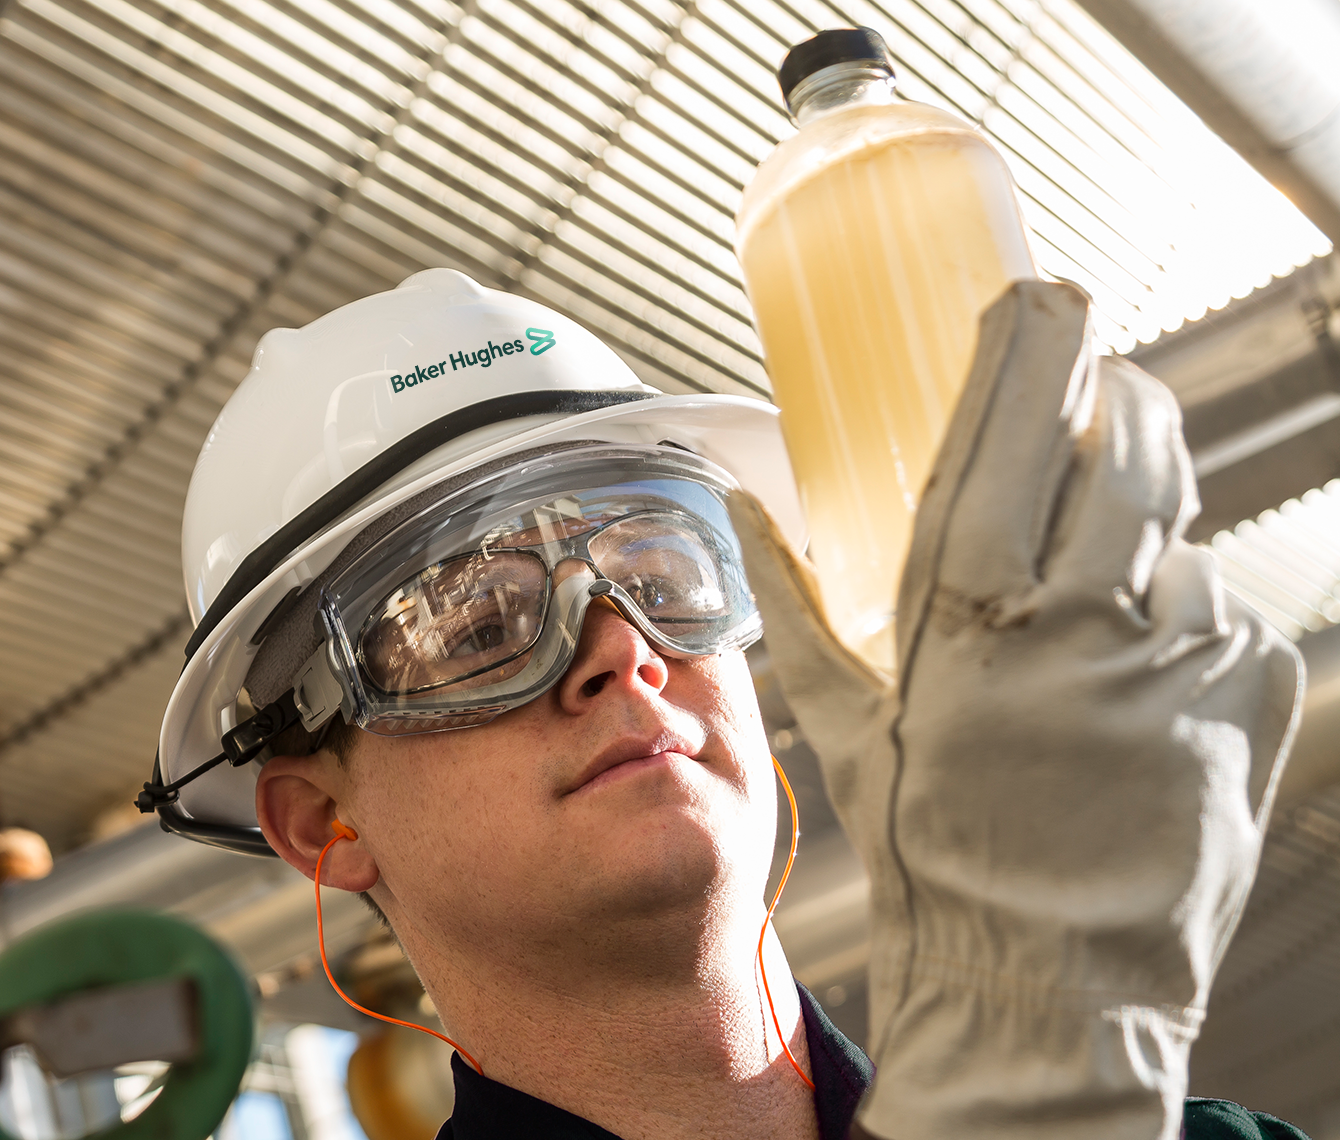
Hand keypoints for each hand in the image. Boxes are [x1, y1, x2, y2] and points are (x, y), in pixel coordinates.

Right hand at [730, 280, 1300, 1139]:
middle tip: (1096, 365)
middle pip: (1117, 451)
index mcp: (967, 622)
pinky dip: (1182, 607)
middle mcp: (1078, 627)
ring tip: (1112, 525)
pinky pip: (1218, 608)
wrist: (1050, 985)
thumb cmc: (938, 860)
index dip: (1025, 351)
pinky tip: (1138, 654)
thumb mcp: (851, 732)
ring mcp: (1176, 658)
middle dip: (1111, 389)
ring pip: (1176, 526)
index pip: (1004, 442)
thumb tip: (744, 518)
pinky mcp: (1247, 694)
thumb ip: (800, 614)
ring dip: (1149, 506)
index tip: (1035, 292)